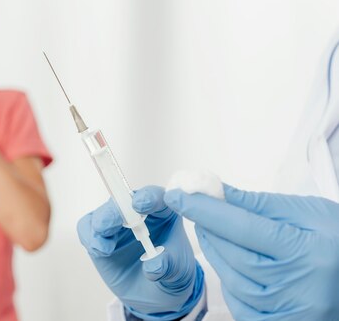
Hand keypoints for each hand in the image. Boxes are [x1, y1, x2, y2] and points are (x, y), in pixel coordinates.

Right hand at [77, 186, 204, 319]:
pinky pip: (87, 228)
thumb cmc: (171, 276)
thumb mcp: (179, 275)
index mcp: (163, 212)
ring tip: (104, 249)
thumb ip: (168, 267)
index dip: (148, 197)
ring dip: (100, 225)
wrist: (155, 294)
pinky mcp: (100, 235)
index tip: (140, 205)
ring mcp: (117, 222)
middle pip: (123, 201)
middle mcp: (138, 213)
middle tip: (107, 226)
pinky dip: (90, 237)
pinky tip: (102, 251)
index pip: (156, 196)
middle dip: (114, 211)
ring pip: (102, 213)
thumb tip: (153, 266)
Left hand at [165, 185, 338, 320]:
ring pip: (232, 281)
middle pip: (234, 256)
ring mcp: (289, 314)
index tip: (179, 195)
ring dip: (215, 253)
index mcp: (309, 254)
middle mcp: (299, 290)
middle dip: (208, 229)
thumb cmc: (337, 240)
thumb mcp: (309, 213)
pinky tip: (231, 262)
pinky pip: (240, 305)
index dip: (206, 210)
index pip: (243, 229)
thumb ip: (259, 204)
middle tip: (194, 207)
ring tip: (211, 230)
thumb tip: (214, 192)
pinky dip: (229, 281)